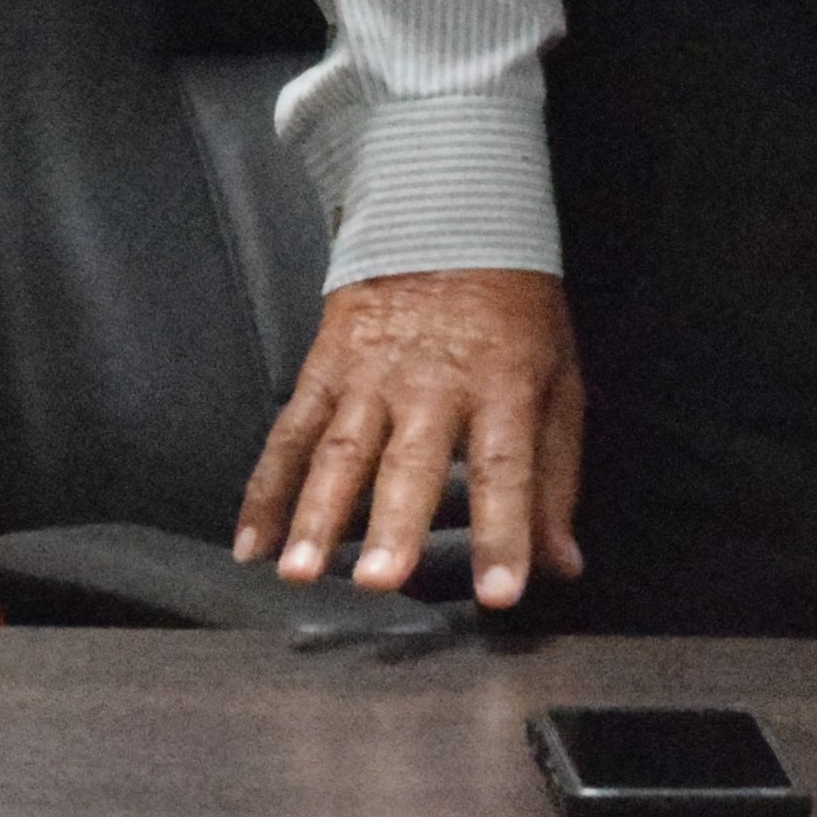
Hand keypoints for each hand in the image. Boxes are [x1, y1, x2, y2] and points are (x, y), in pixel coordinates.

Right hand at [232, 268, 584, 608]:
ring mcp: (371, 377)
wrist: (448, 224)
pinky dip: (264, 491)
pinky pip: (288, 436)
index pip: (508, 468)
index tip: (503, 592)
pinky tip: (251, 543)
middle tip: (379, 582)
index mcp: (504, 386)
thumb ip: (556, 477)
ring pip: (339, 452)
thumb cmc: (514, 315)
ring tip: (299, 571)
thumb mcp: (558, 380)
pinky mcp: (323, 371)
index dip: (506, 532)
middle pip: (412, 461)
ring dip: (315, 516)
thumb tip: (564, 564)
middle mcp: (433, 385)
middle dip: (394, 524)